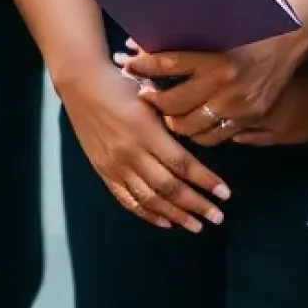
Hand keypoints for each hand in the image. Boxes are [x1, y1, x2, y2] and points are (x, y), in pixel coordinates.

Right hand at [59, 64, 230, 233]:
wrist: (82, 84)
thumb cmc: (122, 82)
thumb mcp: (151, 95)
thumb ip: (171, 119)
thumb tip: (198, 137)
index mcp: (147, 130)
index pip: (182, 163)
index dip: (205, 181)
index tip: (225, 193)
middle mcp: (132, 152)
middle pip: (169, 187)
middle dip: (196, 204)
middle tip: (217, 217)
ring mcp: (116, 165)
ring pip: (150, 199)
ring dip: (176, 215)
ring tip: (196, 225)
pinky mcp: (104, 172)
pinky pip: (127, 200)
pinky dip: (147, 214)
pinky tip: (165, 222)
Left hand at [120, 29, 307, 144]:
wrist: (287, 43)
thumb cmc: (250, 31)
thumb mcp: (220, 29)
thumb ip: (187, 40)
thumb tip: (148, 41)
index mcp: (214, 58)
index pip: (169, 63)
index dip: (145, 65)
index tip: (129, 65)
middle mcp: (223, 84)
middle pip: (173, 103)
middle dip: (154, 101)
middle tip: (145, 95)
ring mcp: (235, 106)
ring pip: (189, 126)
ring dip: (172, 121)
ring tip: (165, 112)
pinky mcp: (247, 119)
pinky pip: (212, 137)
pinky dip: (196, 134)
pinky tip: (191, 123)